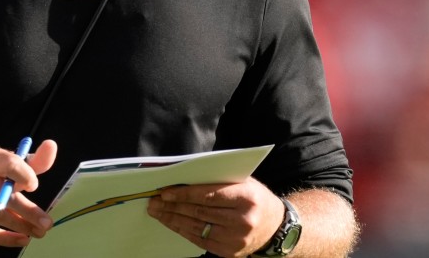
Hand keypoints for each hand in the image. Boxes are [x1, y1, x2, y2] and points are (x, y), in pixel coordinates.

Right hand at [0, 139, 58, 246]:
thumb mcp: (13, 162)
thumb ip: (35, 160)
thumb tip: (51, 146)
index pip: (9, 165)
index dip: (25, 175)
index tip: (35, 186)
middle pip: (5, 196)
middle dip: (29, 211)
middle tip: (48, 223)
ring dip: (21, 226)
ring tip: (40, 232)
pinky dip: (6, 239)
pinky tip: (23, 239)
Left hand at [146, 177, 284, 257]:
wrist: (275, 227)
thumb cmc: (255, 198)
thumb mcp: (244, 182)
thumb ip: (219, 180)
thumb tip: (184, 178)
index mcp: (247, 197)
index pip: (209, 195)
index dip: (184, 194)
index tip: (165, 191)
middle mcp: (242, 220)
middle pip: (199, 212)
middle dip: (173, 206)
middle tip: (154, 201)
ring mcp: (235, 239)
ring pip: (196, 228)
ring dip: (173, 219)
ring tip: (157, 211)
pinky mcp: (229, 252)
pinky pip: (200, 240)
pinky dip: (183, 231)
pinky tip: (171, 223)